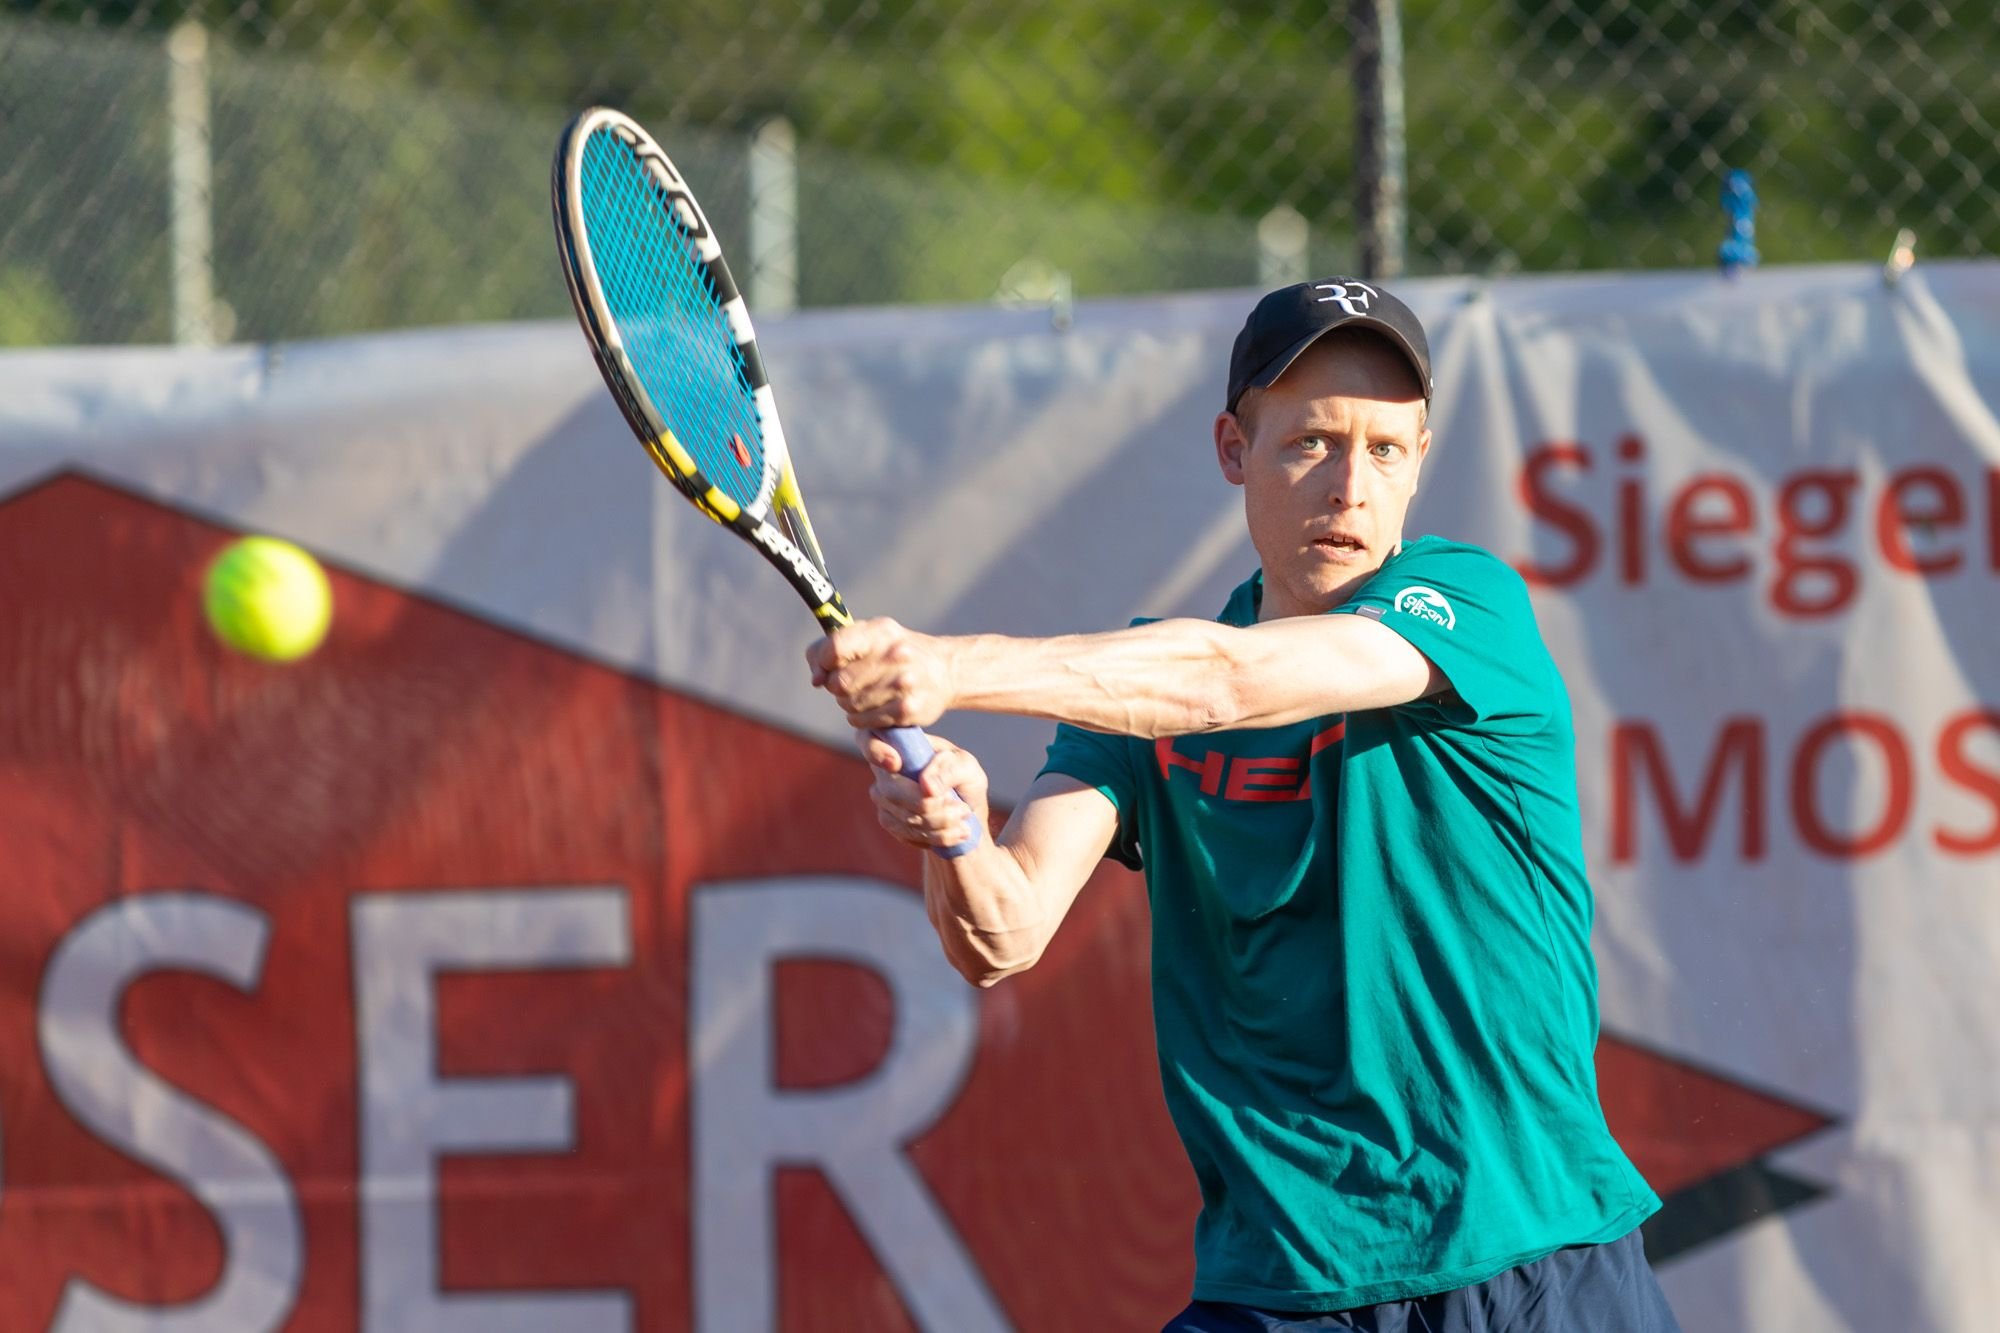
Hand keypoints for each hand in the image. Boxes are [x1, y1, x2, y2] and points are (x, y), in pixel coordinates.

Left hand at [807, 617, 954, 729]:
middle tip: (850, 682)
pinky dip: (861, 717)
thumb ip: (829, 648)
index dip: (823, 661)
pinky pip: (862, 721)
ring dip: (849, 702)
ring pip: (849, 704)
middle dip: (837, 686)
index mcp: (881, 632)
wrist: (944, 670)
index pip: (835, 648)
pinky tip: (874, 706)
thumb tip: (816, 679)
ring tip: (866, 692)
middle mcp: (895, 656)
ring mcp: (904, 684)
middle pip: (840, 683)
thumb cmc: (894, 652)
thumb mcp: (867, 636)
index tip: (828, 666)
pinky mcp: (908, 710)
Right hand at [857, 730, 989, 852]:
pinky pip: (907, 833)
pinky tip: (957, 832)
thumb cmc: (963, 778)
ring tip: (965, 817)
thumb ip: (948, 771)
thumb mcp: (966, 767)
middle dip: (931, 806)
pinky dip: (937, 836)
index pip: (870, 739)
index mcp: (901, 744)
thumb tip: (926, 787)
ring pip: (904, 817)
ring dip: (940, 823)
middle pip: (891, 791)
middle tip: (962, 809)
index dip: (875, 751)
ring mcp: (882, 796)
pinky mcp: (889, 820)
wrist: (965, 808)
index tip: (896, 763)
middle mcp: (884, 769)